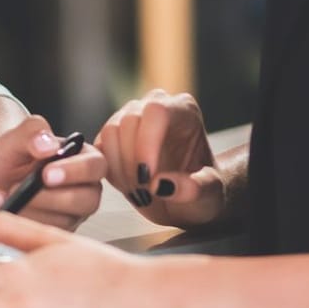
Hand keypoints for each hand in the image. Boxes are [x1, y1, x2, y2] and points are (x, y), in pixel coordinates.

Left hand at [0, 115, 106, 230]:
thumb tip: (48, 144)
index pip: (95, 166)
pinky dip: (10, 221)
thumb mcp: (15, 137)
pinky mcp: (52, 232)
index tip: (46, 174)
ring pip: (60, 221)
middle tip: (18, 190)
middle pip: (85, 200)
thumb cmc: (11, 155)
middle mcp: (83, 189)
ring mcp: (70, 214)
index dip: (74, 171)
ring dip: (23, 210)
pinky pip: (38, 234)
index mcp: (83, 159)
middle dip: (49, 198)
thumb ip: (31, 131)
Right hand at [97, 90, 224, 228]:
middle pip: (129, 121)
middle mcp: (155, 106)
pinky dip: (109, 170)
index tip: (148, 180)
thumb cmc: (204, 194)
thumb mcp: (209, 197)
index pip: (156, 112)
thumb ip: (194, 189)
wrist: (189, 201)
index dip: (146, 144)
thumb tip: (161, 184)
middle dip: (132, 163)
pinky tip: (128, 187)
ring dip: (120, 168)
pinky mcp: (114, 135)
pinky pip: (99, 147)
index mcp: (183, 110)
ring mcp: (132, 117)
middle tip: (146, 193)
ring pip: (110, 132)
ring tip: (140, 192)